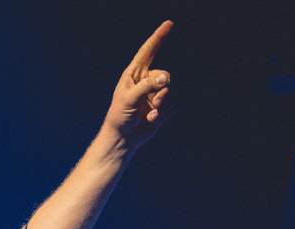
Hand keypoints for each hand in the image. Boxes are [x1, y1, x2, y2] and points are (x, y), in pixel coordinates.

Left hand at [102, 20, 176, 149]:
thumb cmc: (120, 117)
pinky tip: (152, 120)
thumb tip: (165, 78)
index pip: (148, 51)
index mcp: (134, 74)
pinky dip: (165, 114)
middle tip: (151, 104)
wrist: (124, 138)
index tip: (169, 24)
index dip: (158, 37)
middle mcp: (146, 81)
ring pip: (171, 90)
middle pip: (166, 75)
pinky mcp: (162, 105)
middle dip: (161, 91)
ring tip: (149, 115)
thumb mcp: (129, 99)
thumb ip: (146, 86)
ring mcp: (155, 93)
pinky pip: (174, 104)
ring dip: (162, 105)